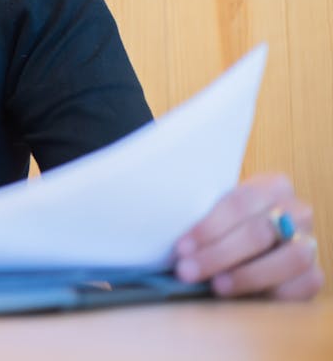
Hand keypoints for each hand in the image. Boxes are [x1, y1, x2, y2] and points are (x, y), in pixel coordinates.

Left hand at [175, 174, 322, 298]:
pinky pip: (304, 283)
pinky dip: (274, 292)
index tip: (182, 247)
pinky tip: (245, 298)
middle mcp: (297, 211)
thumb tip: (170, 235)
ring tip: (217, 286)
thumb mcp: (214, 212)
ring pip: (289, 258)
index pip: (239, 202)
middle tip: (187, 271)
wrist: (250, 243)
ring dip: (248, 275)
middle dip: (219, 254)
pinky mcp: (314, 274)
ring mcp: (309, 242)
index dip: (209, 227)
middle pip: (259, 232)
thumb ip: (200, 217)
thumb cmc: (226, 225)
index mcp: (271, 185)